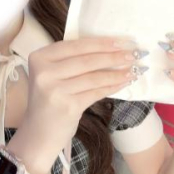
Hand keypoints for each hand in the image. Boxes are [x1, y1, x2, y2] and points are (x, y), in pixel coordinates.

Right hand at [24, 37, 145, 161]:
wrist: (39, 132)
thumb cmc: (50, 100)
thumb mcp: (52, 75)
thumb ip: (71, 60)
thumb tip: (110, 47)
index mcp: (40, 57)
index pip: (76, 45)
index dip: (102, 42)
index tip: (123, 41)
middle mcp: (44, 72)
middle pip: (87, 60)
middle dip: (114, 55)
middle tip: (135, 53)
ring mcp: (55, 90)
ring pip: (94, 77)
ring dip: (118, 72)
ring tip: (134, 69)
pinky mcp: (67, 106)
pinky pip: (96, 92)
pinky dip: (112, 86)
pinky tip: (124, 82)